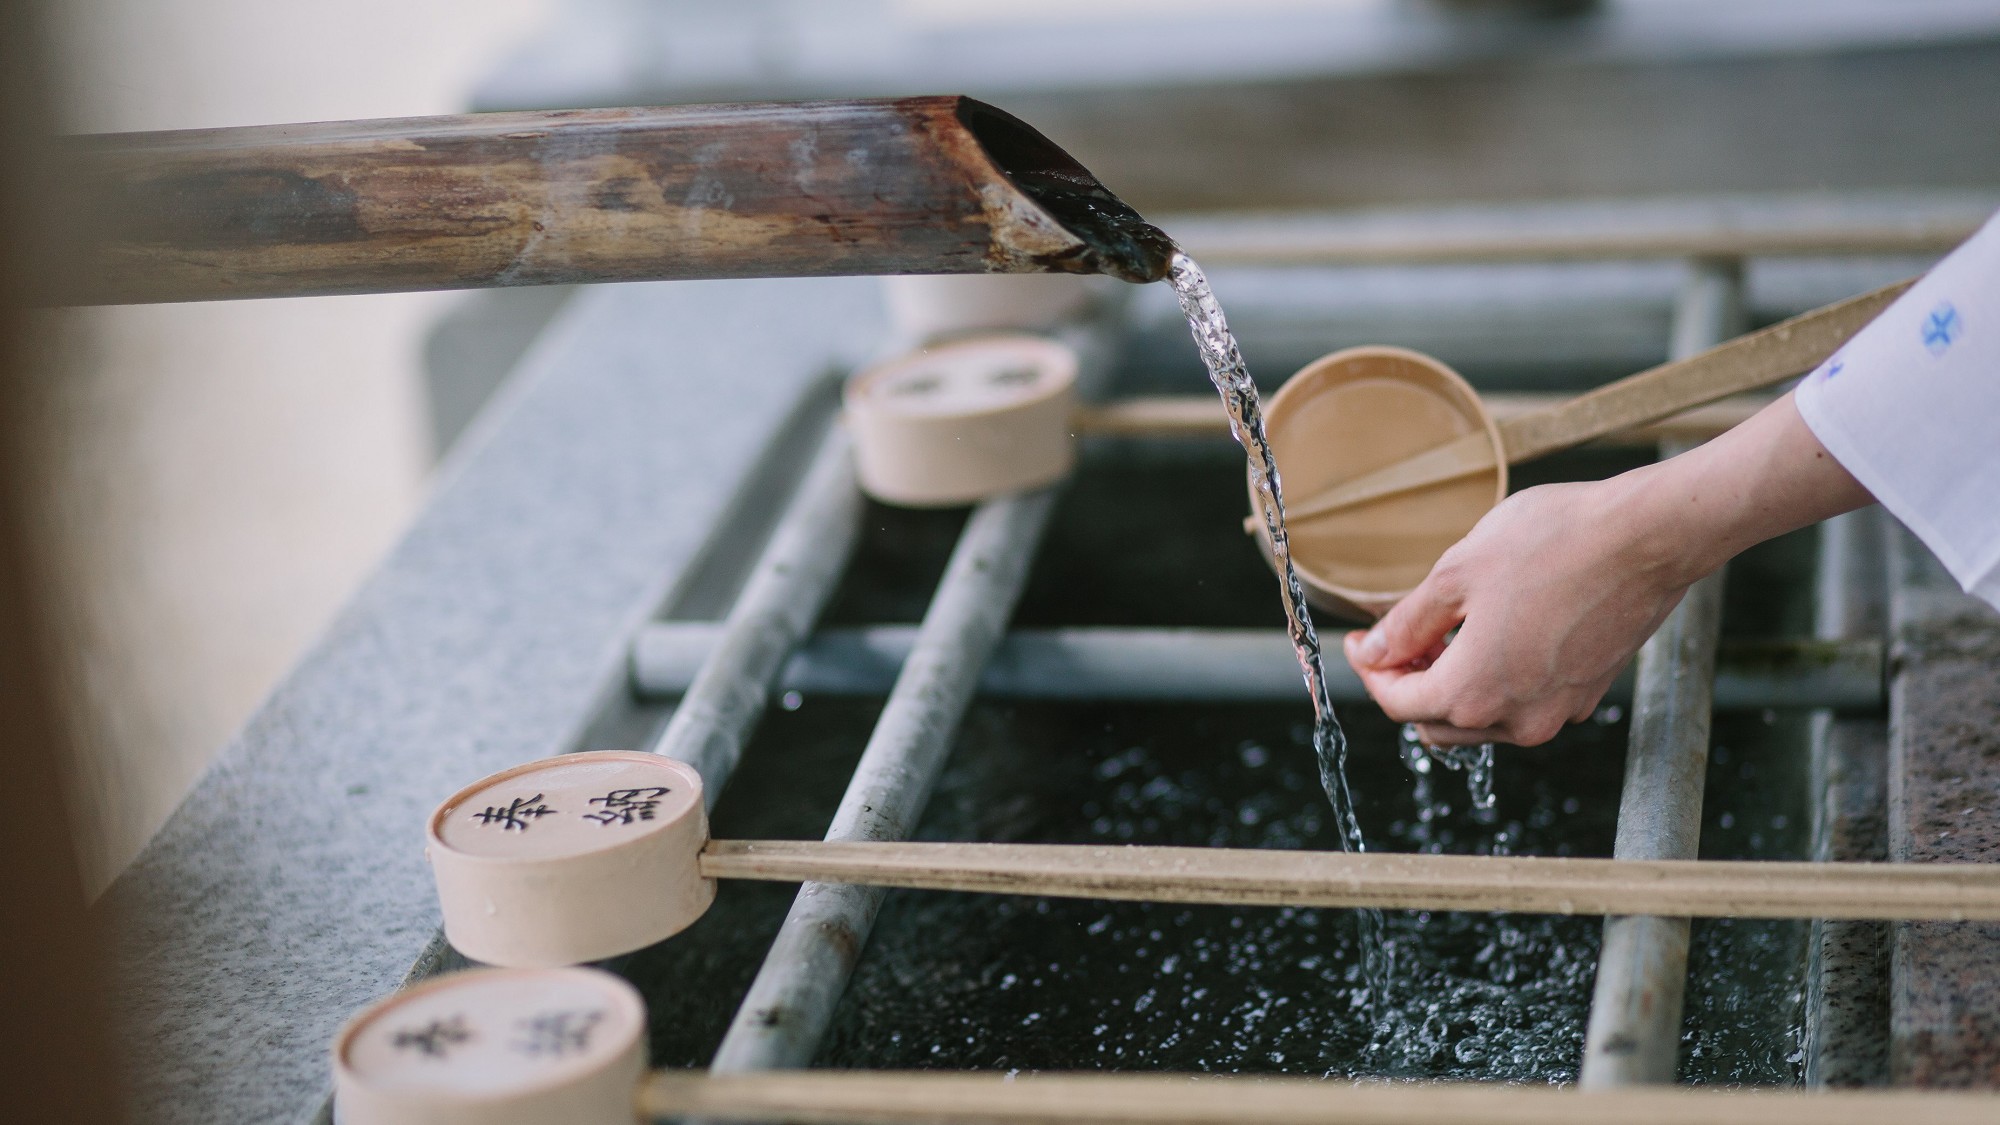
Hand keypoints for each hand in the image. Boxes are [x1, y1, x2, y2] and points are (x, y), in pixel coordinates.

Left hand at [1340, 477, 1694, 745]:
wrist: (1648, 537)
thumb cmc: (1552, 543)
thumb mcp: (1457, 573)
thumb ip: (1408, 622)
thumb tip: (1376, 651)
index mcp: (1472, 693)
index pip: (1397, 704)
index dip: (1369, 672)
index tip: (1360, 641)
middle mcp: (1516, 720)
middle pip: (1435, 723)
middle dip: (1408, 685)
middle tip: (1398, 639)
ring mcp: (1557, 712)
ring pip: (1480, 722)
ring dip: (1452, 688)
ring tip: (1445, 634)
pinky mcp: (1587, 695)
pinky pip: (1523, 706)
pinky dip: (1496, 685)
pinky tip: (1494, 637)